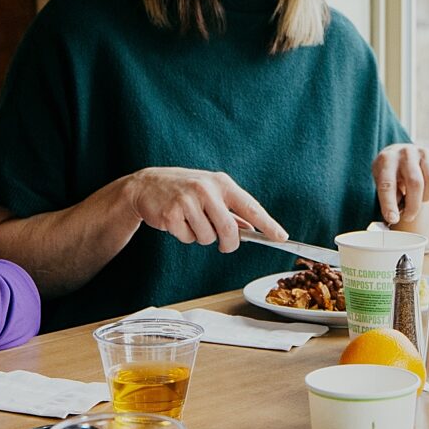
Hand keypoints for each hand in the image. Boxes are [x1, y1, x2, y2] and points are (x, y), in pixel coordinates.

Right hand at [124, 167, 284, 252]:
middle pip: (229, 230)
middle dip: (229, 244)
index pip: (250, 206)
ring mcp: (188, 201)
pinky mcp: (172, 214)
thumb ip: (231, 209)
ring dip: (202, 237)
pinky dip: (185, 236)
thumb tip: (253, 227)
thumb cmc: (184, 188)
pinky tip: (177, 221)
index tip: (281, 237)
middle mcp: (206, 189)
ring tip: (191, 220)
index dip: (268, 224)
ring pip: (208, 238)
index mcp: (221, 183)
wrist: (147, 185)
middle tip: (225, 245)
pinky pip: (188, 239)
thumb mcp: (210, 191)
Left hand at [372, 143, 428, 225]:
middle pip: (415, 183)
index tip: (392, 219)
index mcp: (386, 159)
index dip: (390, 204)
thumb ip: (388, 197)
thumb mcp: (381, 181)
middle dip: (413, 206)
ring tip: (417, 200)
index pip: (388, 184)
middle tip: (408, 217)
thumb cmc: (390, 173)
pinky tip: (426, 189)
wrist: (401, 154)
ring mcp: (423, 152)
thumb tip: (395, 216)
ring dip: (426, 198)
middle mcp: (406, 152)